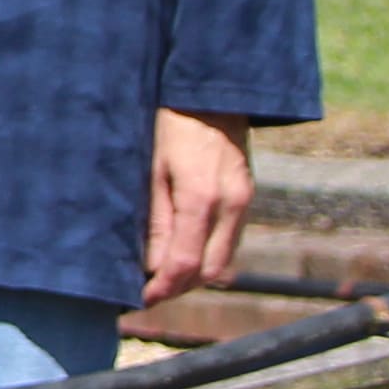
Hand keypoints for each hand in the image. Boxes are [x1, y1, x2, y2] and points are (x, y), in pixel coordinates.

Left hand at [144, 107, 258, 305]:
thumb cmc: (170, 123)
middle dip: (179, 288)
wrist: (212, 90)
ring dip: (194, 275)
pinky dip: (207, 255)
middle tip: (148, 291)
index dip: (161, 288)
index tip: (140, 298)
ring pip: (224, 262)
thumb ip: (155, 221)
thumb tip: (151, 267)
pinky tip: (184, 250)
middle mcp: (231, 205)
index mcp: (201, 198)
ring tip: (163, 274)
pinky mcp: (248, 197)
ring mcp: (244, 201)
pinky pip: (230, 242)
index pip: (184, 264)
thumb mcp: (152, 168)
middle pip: (209, 272)